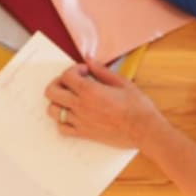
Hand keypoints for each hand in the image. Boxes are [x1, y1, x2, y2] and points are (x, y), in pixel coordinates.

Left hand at [44, 59, 166, 149]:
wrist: (143, 129)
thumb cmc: (136, 106)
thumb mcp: (122, 82)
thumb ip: (102, 71)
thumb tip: (90, 61)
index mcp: (90, 90)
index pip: (66, 75)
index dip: (74, 69)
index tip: (84, 71)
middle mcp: (80, 106)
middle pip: (51, 92)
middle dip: (58, 83)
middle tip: (71, 82)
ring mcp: (80, 121)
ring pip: (52, 110)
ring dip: (58, 102)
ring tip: (70, 98)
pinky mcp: (83, 134)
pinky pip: (61, 128)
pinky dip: (62, 121)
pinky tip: (72, 115)